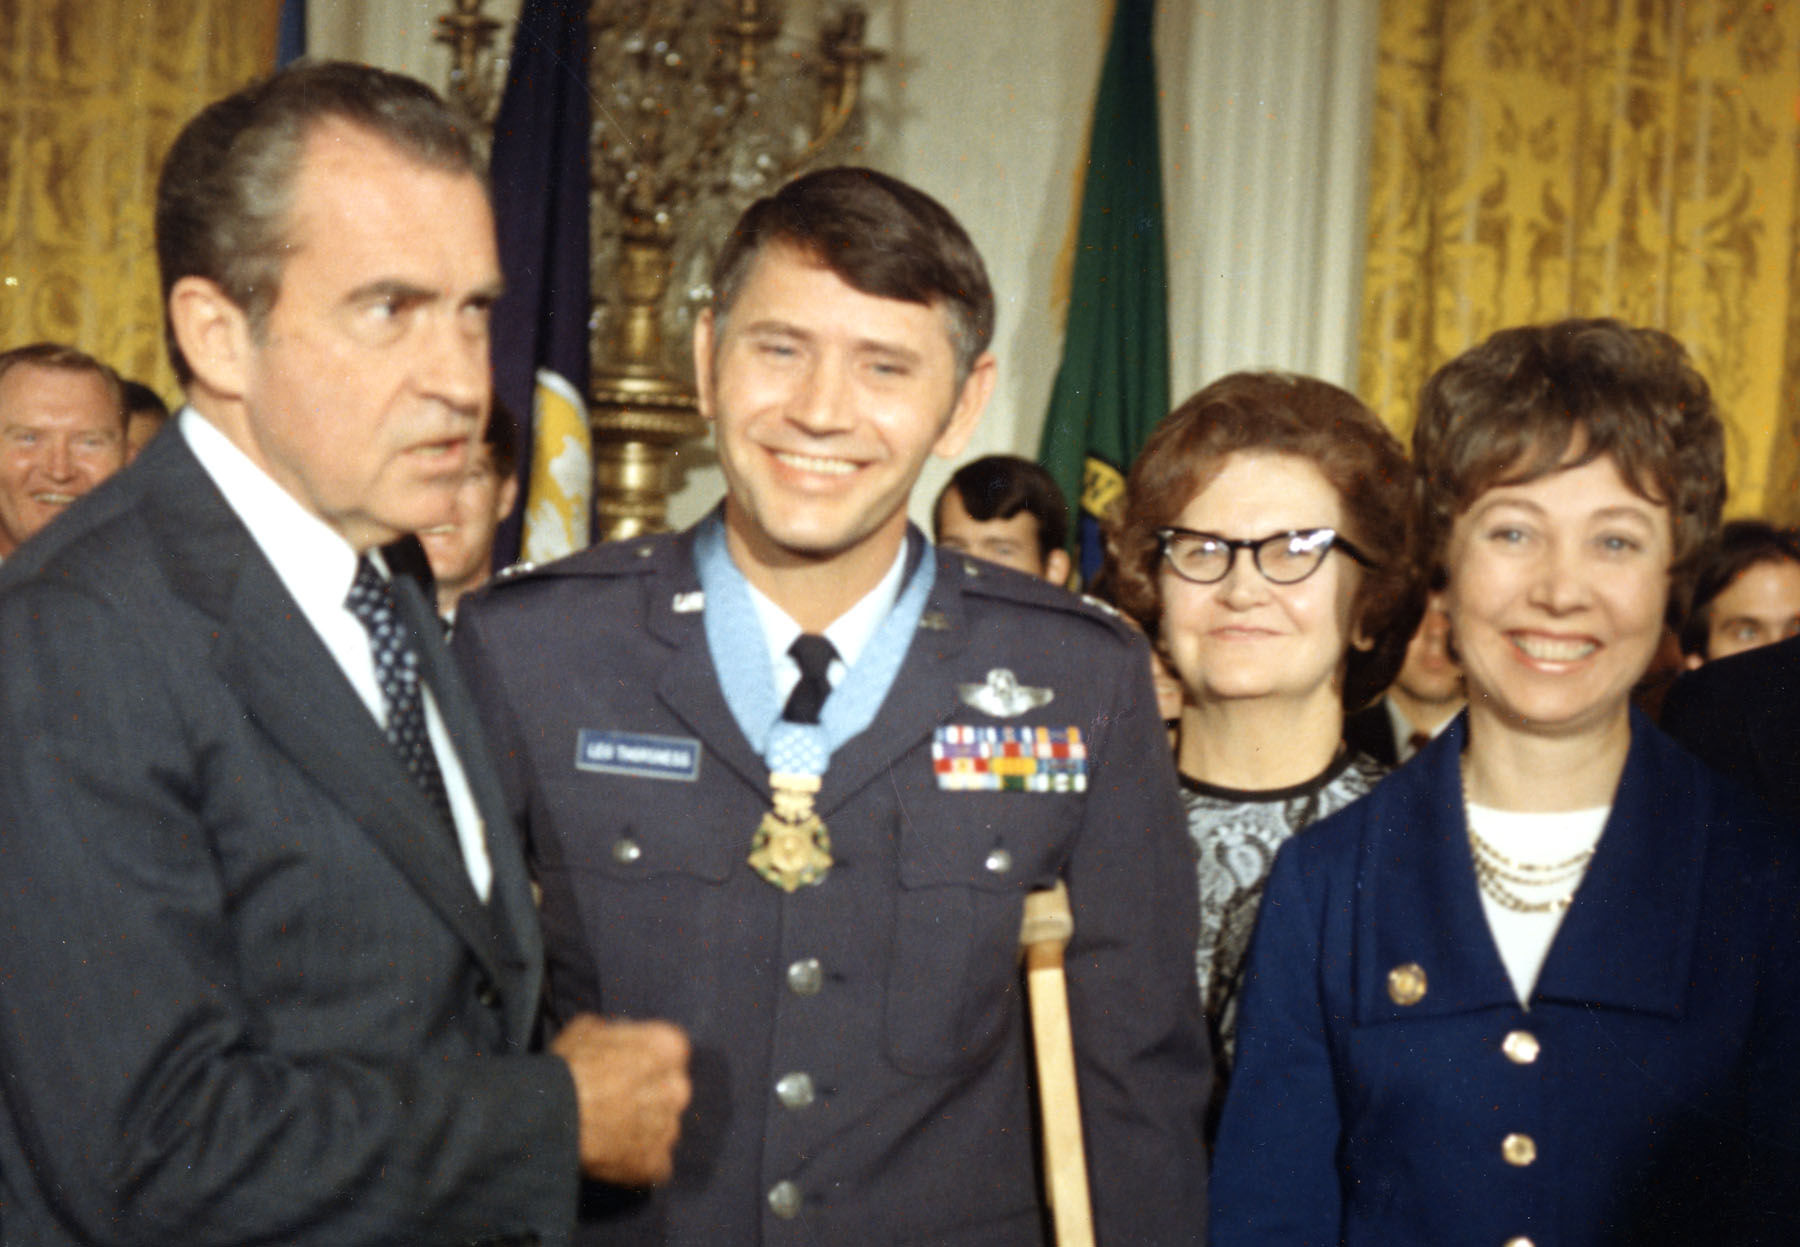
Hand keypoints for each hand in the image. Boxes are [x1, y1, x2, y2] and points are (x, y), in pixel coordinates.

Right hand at [552, 1013, 691, 1185]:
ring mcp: (669, 1129)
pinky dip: (637, 1160)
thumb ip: (615, 1032)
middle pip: (669, 1091)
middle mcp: (678, 1088)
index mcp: (668, 1048)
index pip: (669, 1053)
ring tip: (609, 1130)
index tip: (624, 1070)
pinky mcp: (656, 1164)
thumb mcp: (586, 1029)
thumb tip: (615, 1036)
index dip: (644, 1062)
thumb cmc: (568, 1069)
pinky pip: (653, 1161)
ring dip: (643, 1128)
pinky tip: (613, 1154)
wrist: (550, 1118)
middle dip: (648, 1096)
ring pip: (662, 1127)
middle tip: (616, 1101)